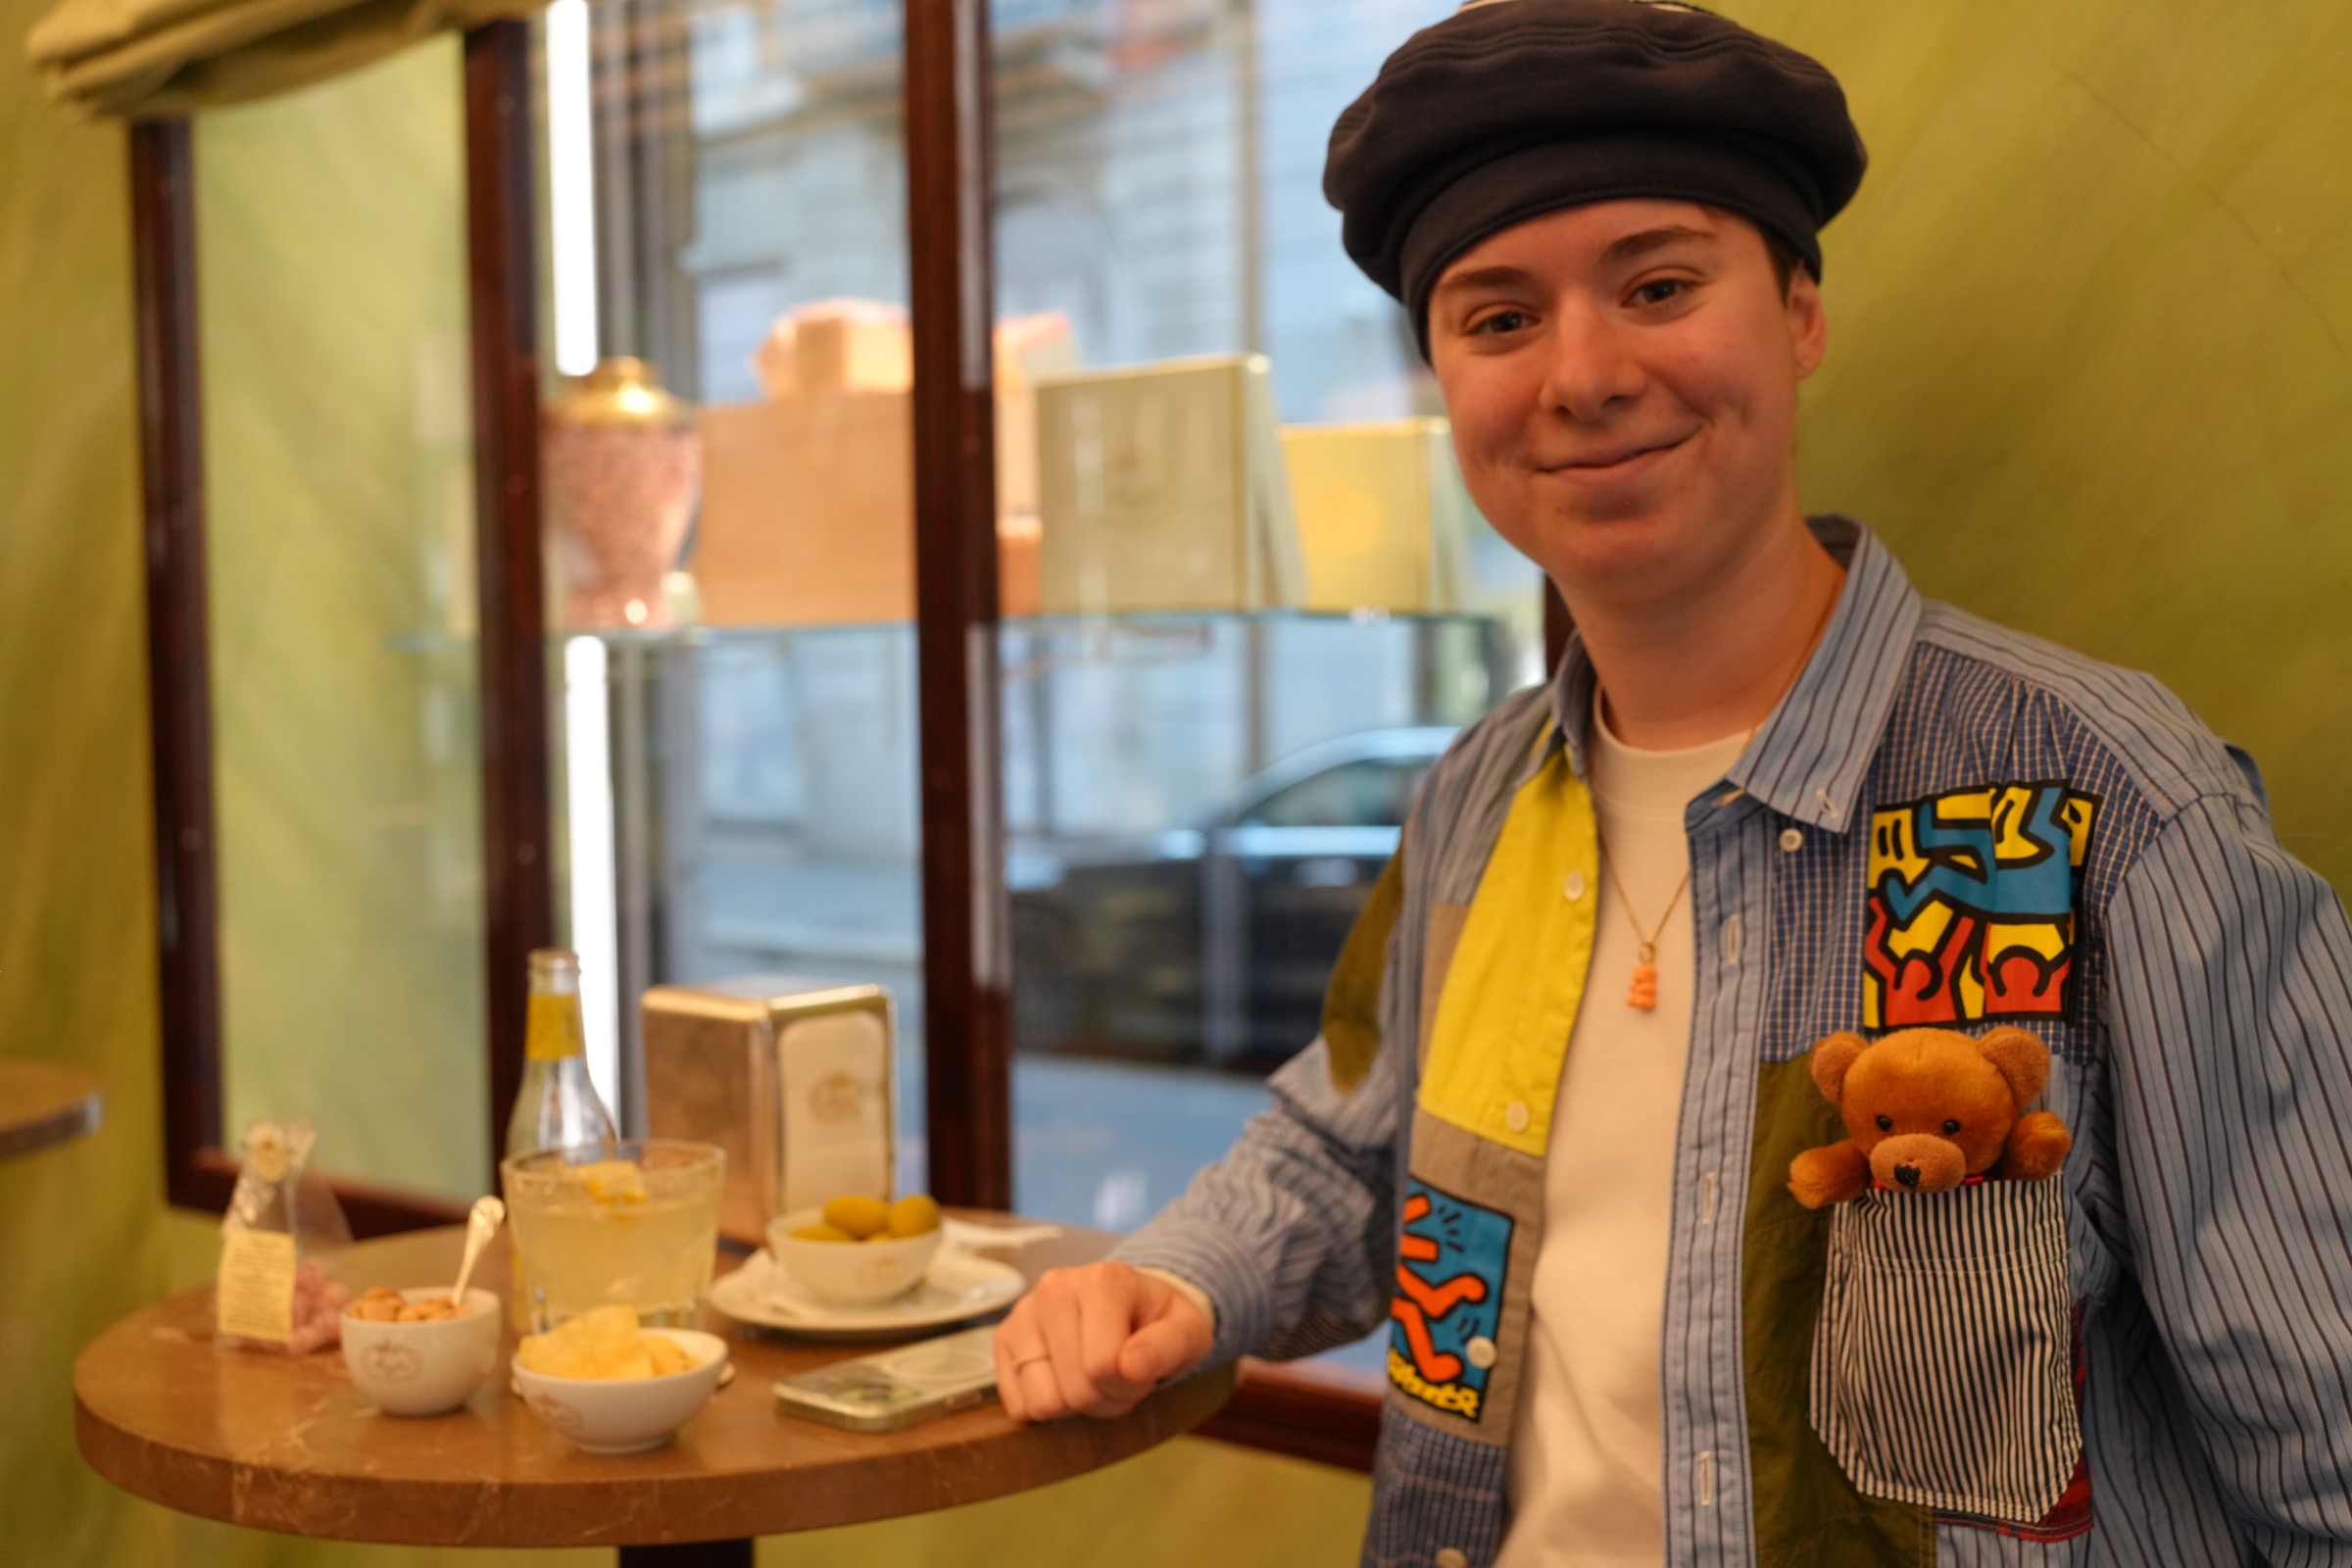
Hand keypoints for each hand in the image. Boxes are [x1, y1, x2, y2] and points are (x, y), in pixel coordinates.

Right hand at [993, 1261, 1213, 1421]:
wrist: (1132, 1305)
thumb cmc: (1160, 1322)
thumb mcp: (1187, 1332)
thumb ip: (1168, 1347)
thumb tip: (1131, 1365)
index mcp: (1102, 1280)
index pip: (1103, 1366)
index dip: (1128, 1387)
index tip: (1140, 1371)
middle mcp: (1054, 1288)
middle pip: (1075, 1389)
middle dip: (1104, 1399)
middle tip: (1118, 1377)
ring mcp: (1023, 1312)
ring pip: (1043, 1402)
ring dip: (1074, 1406)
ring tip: (1091, 1377)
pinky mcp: (1003, 1338)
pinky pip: (1017, 1404)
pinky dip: (1045, 1406)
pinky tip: (1064, 1378)